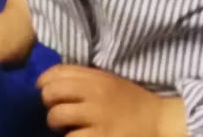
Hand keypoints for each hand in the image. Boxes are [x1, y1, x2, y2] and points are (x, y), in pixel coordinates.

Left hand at [37, 66, 188, 136]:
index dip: (43, 81)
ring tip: (63, 128)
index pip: (57, 72)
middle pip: (52, 93)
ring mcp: (98, 117)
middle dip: (47, 103)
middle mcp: (94, 94)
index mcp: (96, 77)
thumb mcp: (108, 82)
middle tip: (55, 111)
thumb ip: (83, 79)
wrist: (160, 122)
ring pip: (57, 116)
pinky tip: (78, 136)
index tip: (42, 89)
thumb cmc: (132, 102)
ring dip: (55, 123)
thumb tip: (49, 82)